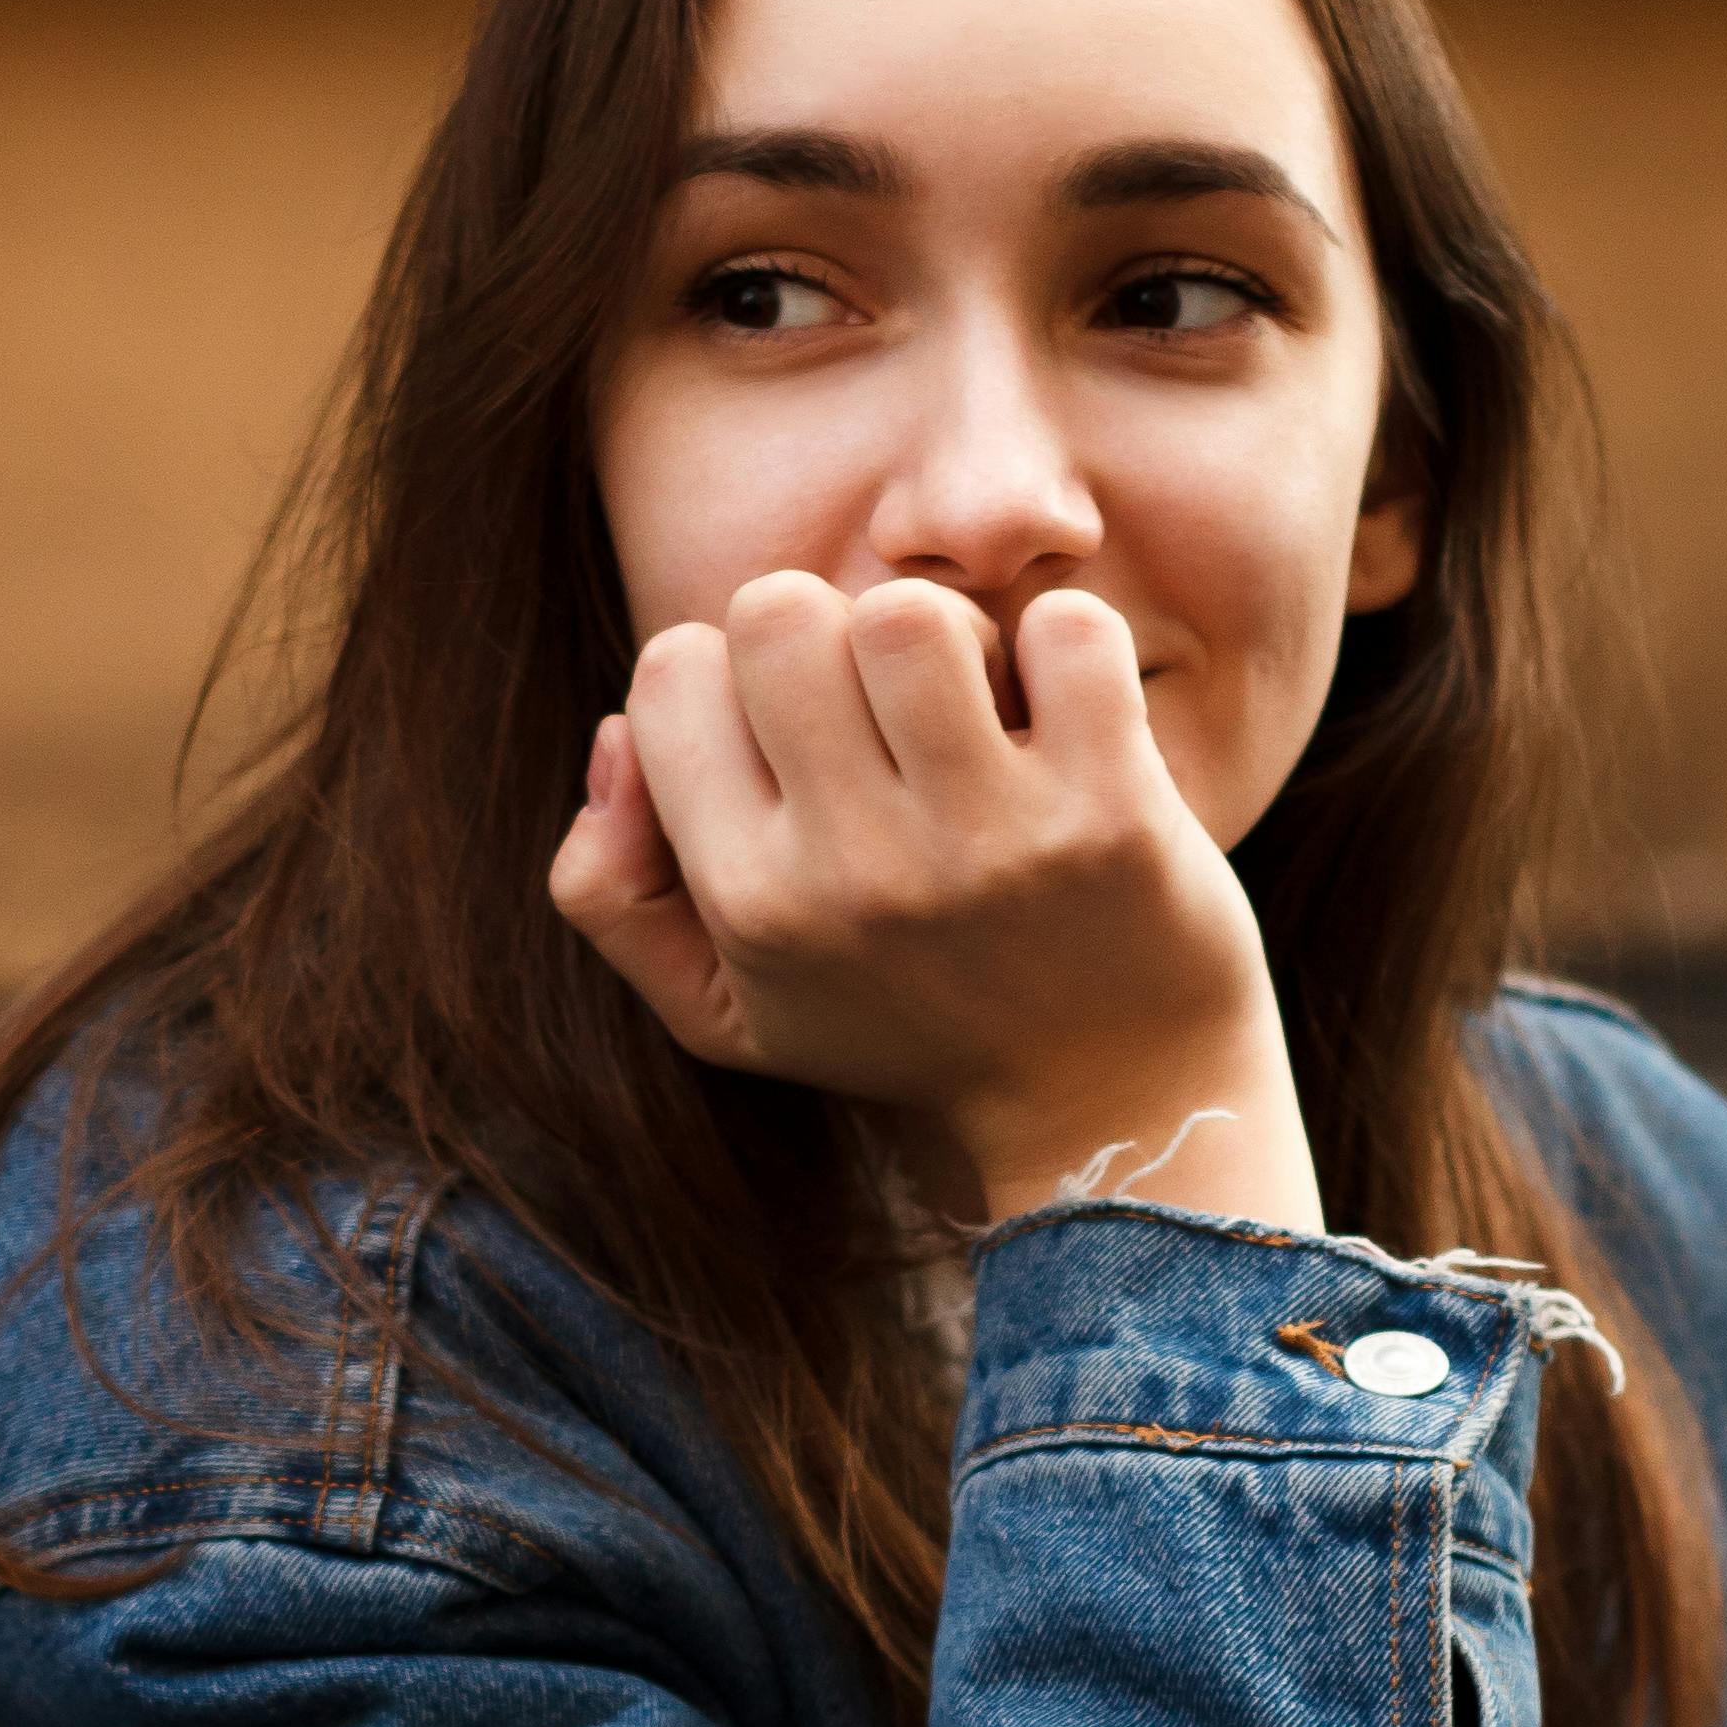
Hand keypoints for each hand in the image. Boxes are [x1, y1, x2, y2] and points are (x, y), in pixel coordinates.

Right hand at [547, 569, 1321, 1231]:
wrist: (1109, 1113)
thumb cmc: (908, 1032)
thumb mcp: (725, 1011)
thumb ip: (611, 889)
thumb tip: (615, 734)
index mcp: (753, 902)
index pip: (671, 672)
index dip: (729, 675)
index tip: (794, 739)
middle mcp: (858, 871)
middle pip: (780, 612)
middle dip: (830, 632)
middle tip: (886, 710)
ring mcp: (990, 841)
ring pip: (913, 614)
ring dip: (950, 634)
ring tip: (977, 708)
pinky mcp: (1114, 815)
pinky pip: (1070, 633)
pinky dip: (1071, 647)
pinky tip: (1068, 713)